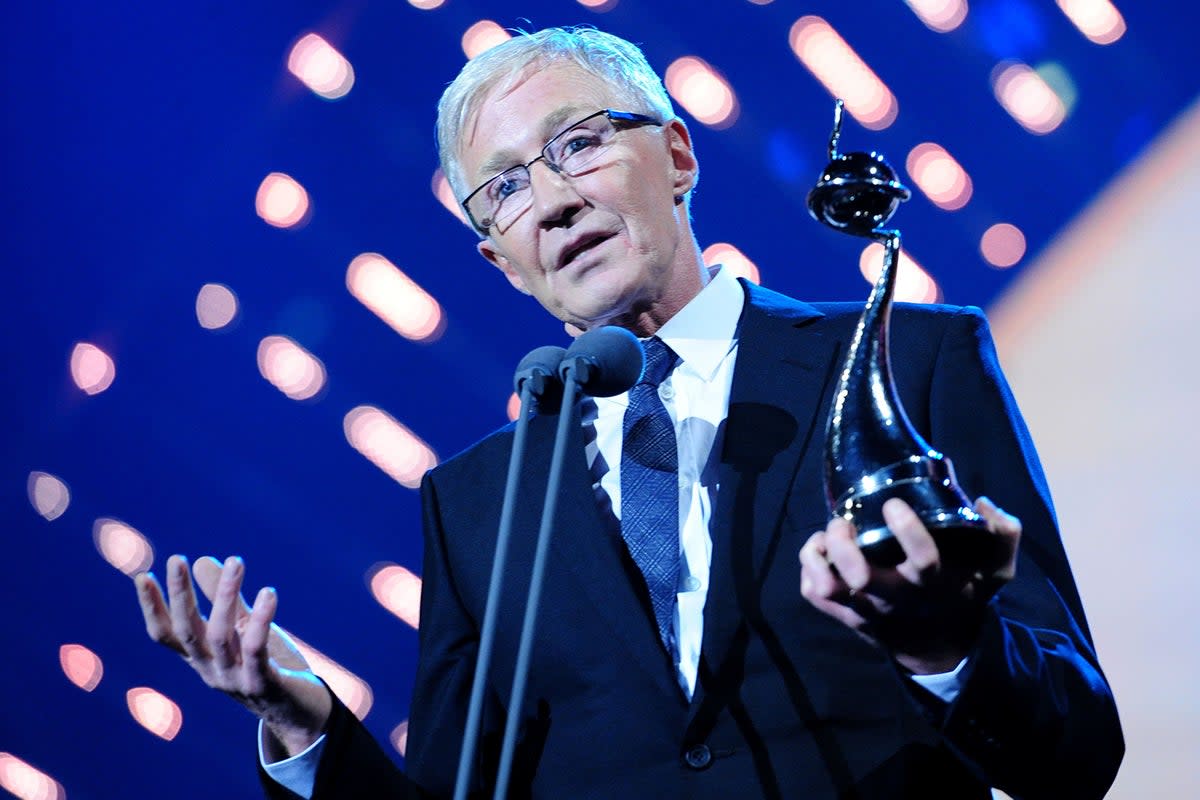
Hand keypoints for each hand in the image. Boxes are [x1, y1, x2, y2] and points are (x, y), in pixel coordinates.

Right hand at [135, 555, 331, 756]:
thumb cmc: (269, 666)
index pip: (167, 634)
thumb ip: (224, 599)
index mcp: (202, 657)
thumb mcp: (243, 629)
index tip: (142, 576)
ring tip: (236, 560)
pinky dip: (260, 620)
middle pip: (187, 631)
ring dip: (225, 596)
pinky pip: (256, 650)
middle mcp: (211, 670)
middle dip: (180, 595)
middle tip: (176, 558)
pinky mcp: (263, 684)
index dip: (152, 608)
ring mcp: (235, 680)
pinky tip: (268, 593)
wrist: (300, 713)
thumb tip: (201, 560)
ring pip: (221, 636)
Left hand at [798, 497, 1019, 673]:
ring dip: (819, 556)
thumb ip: (1001, 537)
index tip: (894, 504)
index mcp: (933, 583)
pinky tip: (819, 553)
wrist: (936, 647)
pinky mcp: (846, 616)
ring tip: (825, 536)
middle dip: (844, 544)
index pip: (922, 560)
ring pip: (828, 587)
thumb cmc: (960, 595)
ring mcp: (866, 610)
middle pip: (860, 577)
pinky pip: (814, 594)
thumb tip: (983, 504)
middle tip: (845, 522)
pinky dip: (808, 568)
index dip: (907, 530)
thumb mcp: (993, 572)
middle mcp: (896, 598)